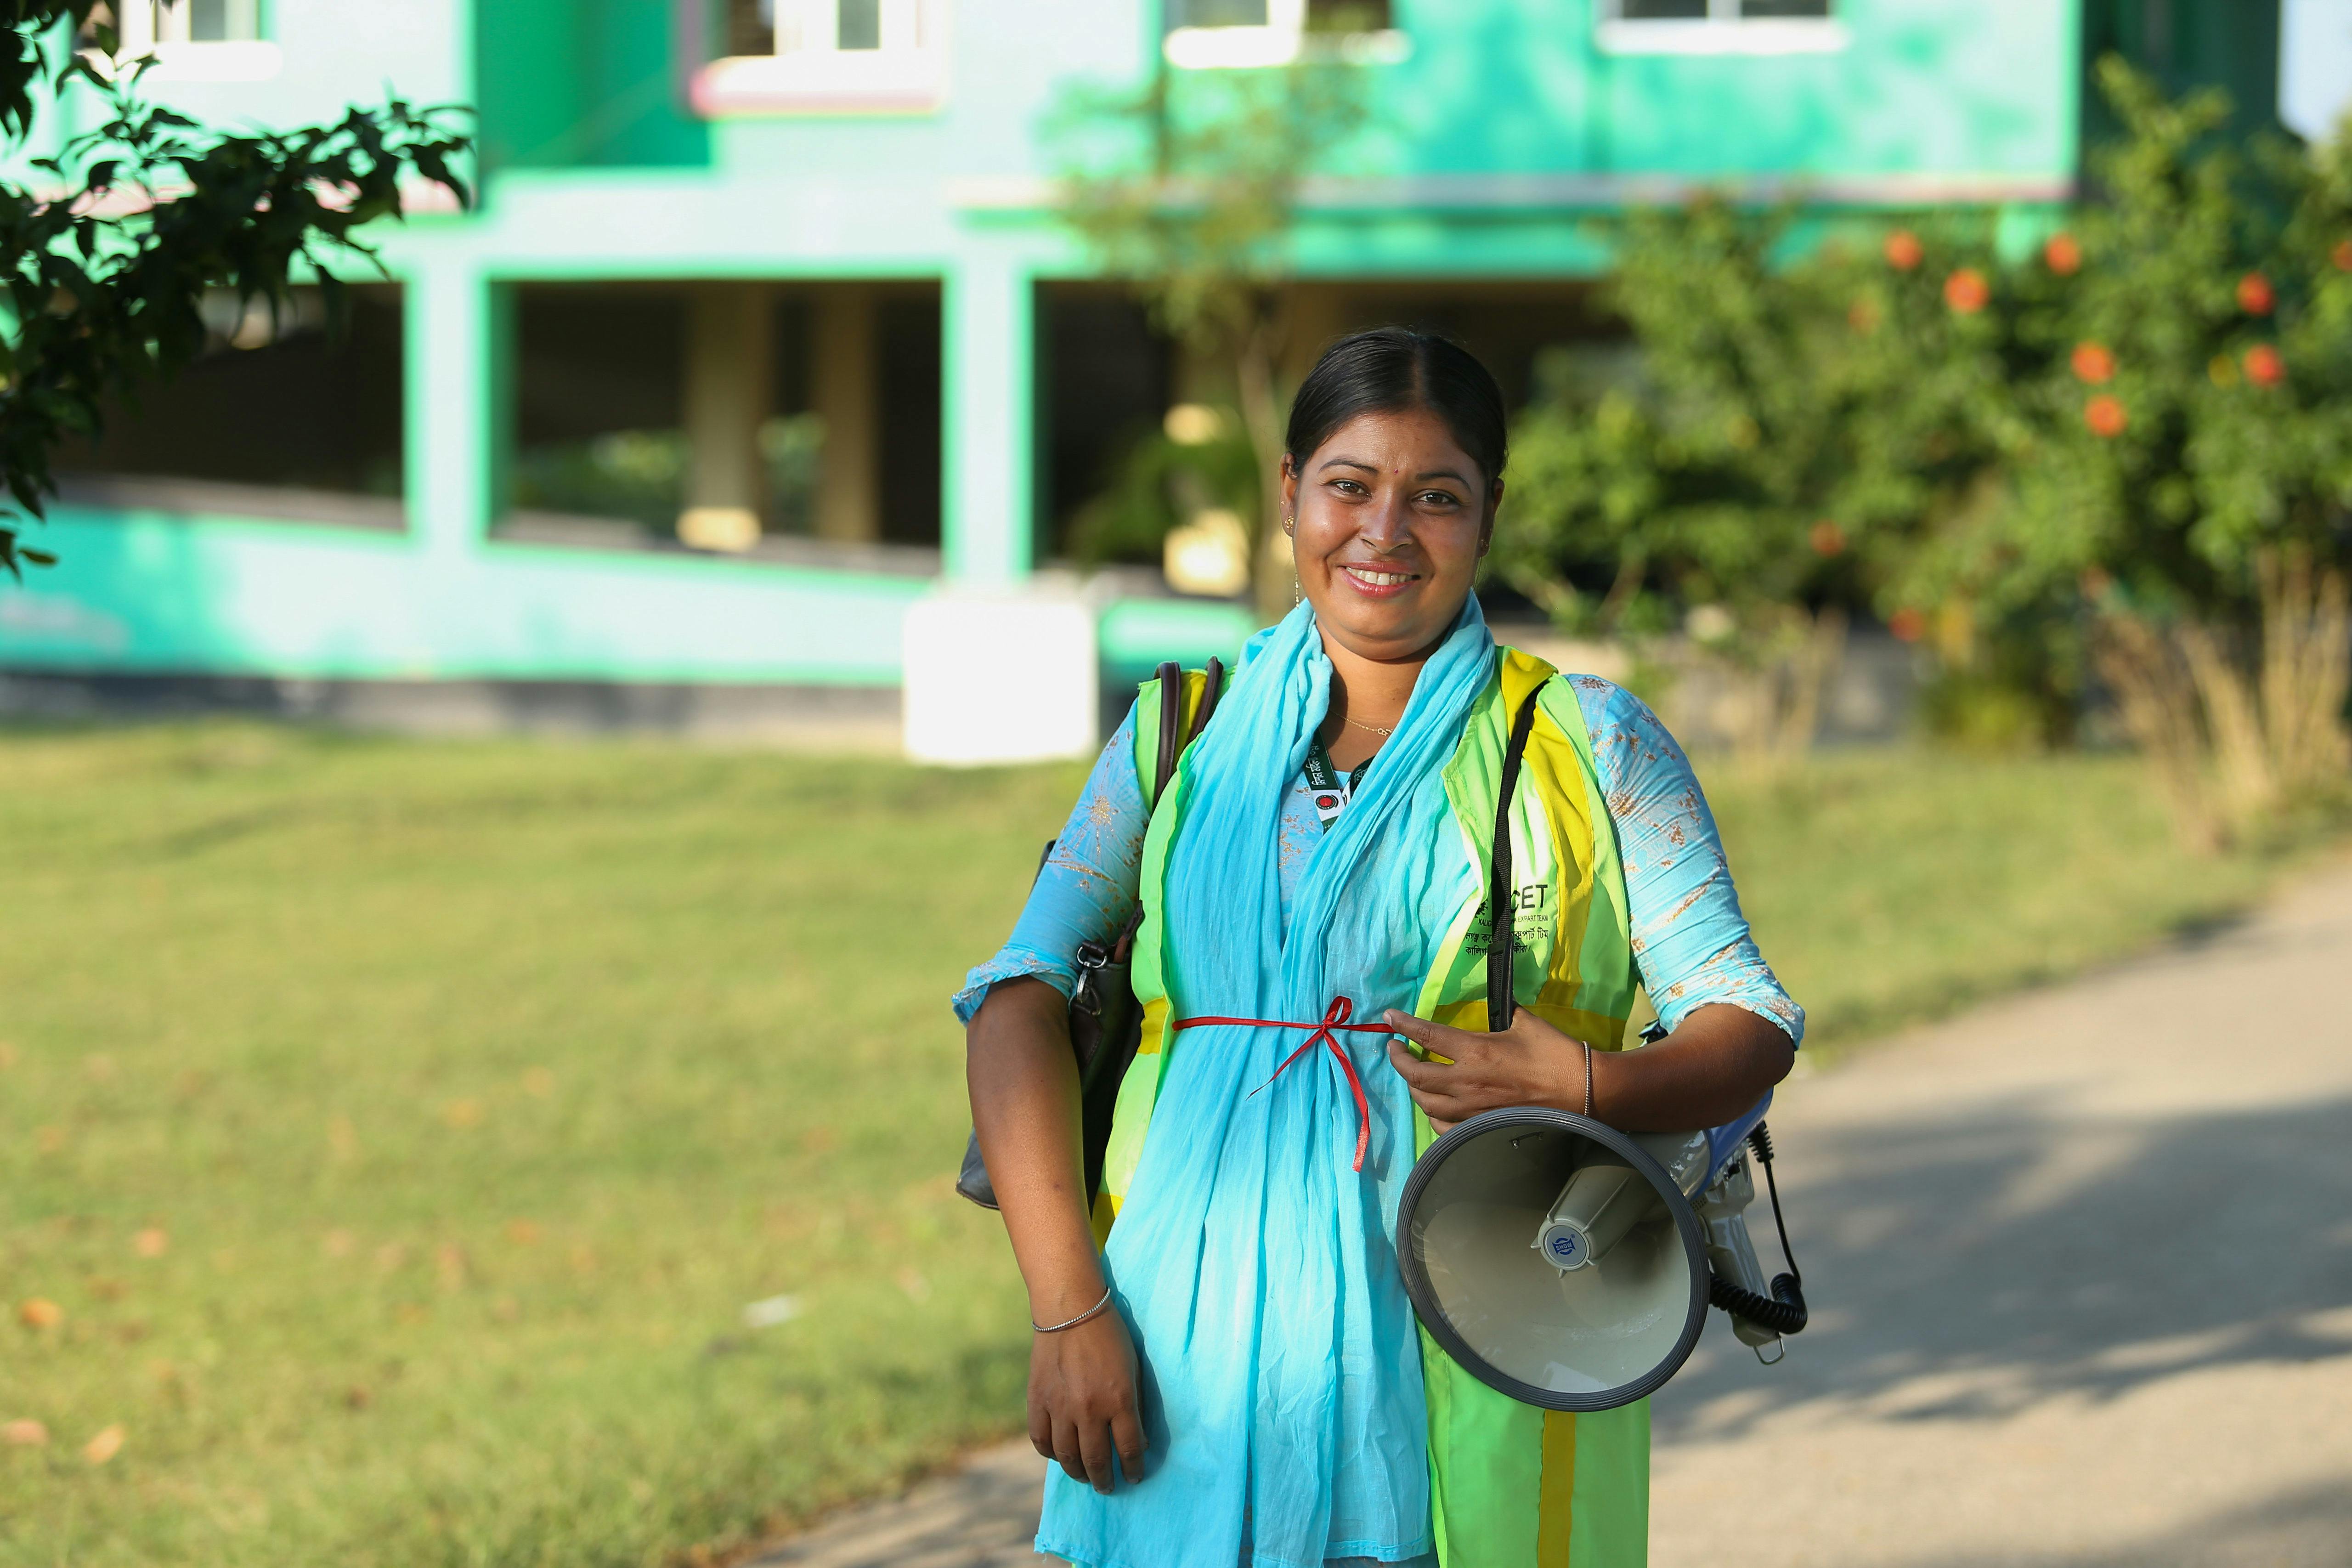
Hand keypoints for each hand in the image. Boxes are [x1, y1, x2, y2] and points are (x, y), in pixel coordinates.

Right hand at [1027, 1307, 1146, 1493]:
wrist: (1070, 1309)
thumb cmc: (1109, 1336)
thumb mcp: (1133, 1369)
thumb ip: (1134, 1406)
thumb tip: (1135, 1440)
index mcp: (1119, 1400)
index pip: (1130, 1449)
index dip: (1134, 1469)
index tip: (1135, 1477)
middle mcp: (1090, 1409)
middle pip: (1098, 1460)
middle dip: (1105, 1480)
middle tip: (1108, 1487)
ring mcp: (1060, 1407)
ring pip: (1067, 1457)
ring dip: (1078, 1473)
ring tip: (1085, 1477)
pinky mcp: (1038, 1401)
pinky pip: (1041, 1440)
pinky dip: (1050, 1453)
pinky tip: (1059, 1455)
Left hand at [1382, 1006, 1588, 1134]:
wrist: (1583, 1092)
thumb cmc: (1556, 1054)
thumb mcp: (1524, 1022)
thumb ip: (1500, 1014)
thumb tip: (1492, 1005)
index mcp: (1476, 1051)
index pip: (1427, 1035)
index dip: (1403, 1025)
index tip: (1389, 1018)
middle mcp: (1466, 1082)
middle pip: (1415, 1074)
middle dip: (1398, 1060)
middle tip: (1395, 1049)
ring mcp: (1471, 1110)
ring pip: (1425, 1103)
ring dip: (1414, 1086)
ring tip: (1414, 1075)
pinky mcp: (1481, 1128)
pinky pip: (1442, 1127)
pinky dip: (1432, 1114)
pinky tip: (1435, 1105)